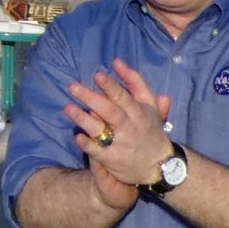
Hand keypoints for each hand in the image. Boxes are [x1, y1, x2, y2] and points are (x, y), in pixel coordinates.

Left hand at [65, 62, 174, 189]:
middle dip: (92, 98)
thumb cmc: (149, 128)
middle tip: (73, 87)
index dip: (111, 86)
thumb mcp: (149, 106)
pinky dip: (89, 145)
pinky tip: (78, 137)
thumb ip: (135, 83)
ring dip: (84, 119)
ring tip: (68, 108)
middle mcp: (130, 127)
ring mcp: (122, 144)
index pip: (124, 97)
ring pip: (102, 130)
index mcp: (139, 112)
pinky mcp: (114, 159)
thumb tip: (117, 61)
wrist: (160, 165)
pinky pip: (100, 152)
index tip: (97, 74)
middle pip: (111, 111)